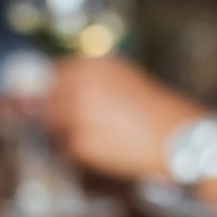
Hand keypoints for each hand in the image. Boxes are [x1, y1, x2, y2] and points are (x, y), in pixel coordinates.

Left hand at [48, 55, 205, 180]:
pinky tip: (97, 147)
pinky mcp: (81, 143)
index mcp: (93, 66)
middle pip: (43, 102)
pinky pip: (63, 147)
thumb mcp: (120, 78)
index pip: (50, 75)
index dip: (43, 90)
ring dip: (59, 133)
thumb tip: (51, 87)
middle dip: (48, 114)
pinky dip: (72, 150)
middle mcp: (82, 87)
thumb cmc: (151, 110)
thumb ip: (86, 79)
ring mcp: (79, 116)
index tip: (40, 99)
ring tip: (92, 134)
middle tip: (70, 123)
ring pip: (49, 127)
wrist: (176, 137)